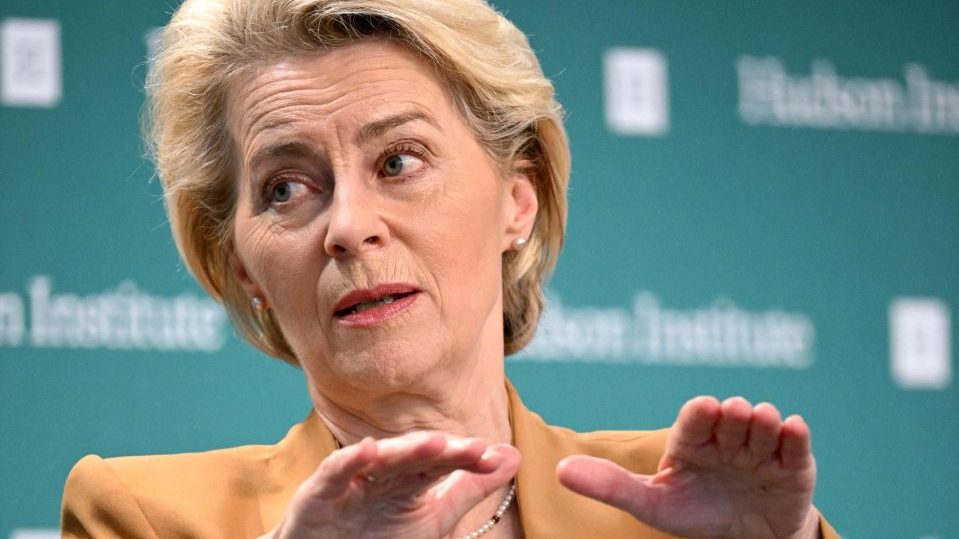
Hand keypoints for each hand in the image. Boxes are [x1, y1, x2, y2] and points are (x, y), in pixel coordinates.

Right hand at [269, 431, 519, 538]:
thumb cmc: (379, 537)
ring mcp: (350, 480)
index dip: (467, 457)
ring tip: (436, 444)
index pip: (442, 462)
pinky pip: (335, 472)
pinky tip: (369, 450)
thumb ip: (470, 489)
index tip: (495, 456)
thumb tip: (513, 454)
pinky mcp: (318, 493)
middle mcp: (382, 471)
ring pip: (380, 459)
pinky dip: (350, 460)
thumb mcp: (434, 518)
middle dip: (443, 451)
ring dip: (405, 450)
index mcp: (410, 475)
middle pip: (414, 455)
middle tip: (474, 449)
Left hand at [557, 397, 819, 538]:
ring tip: (763, 423)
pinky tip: (792, 428)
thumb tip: (559, 470)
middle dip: (735, 414)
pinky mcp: (794, 466)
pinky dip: (795, 435)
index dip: (701, 412)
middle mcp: (727, 437)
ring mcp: (761, 449)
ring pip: (764, 423)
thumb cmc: (692, 514)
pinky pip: (797, 444)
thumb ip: (609, 485)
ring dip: (764, 420)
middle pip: (732, 415)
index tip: (706, 409)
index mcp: (692, 440)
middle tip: (736, 416)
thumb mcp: (651, 505)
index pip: (695, 417)